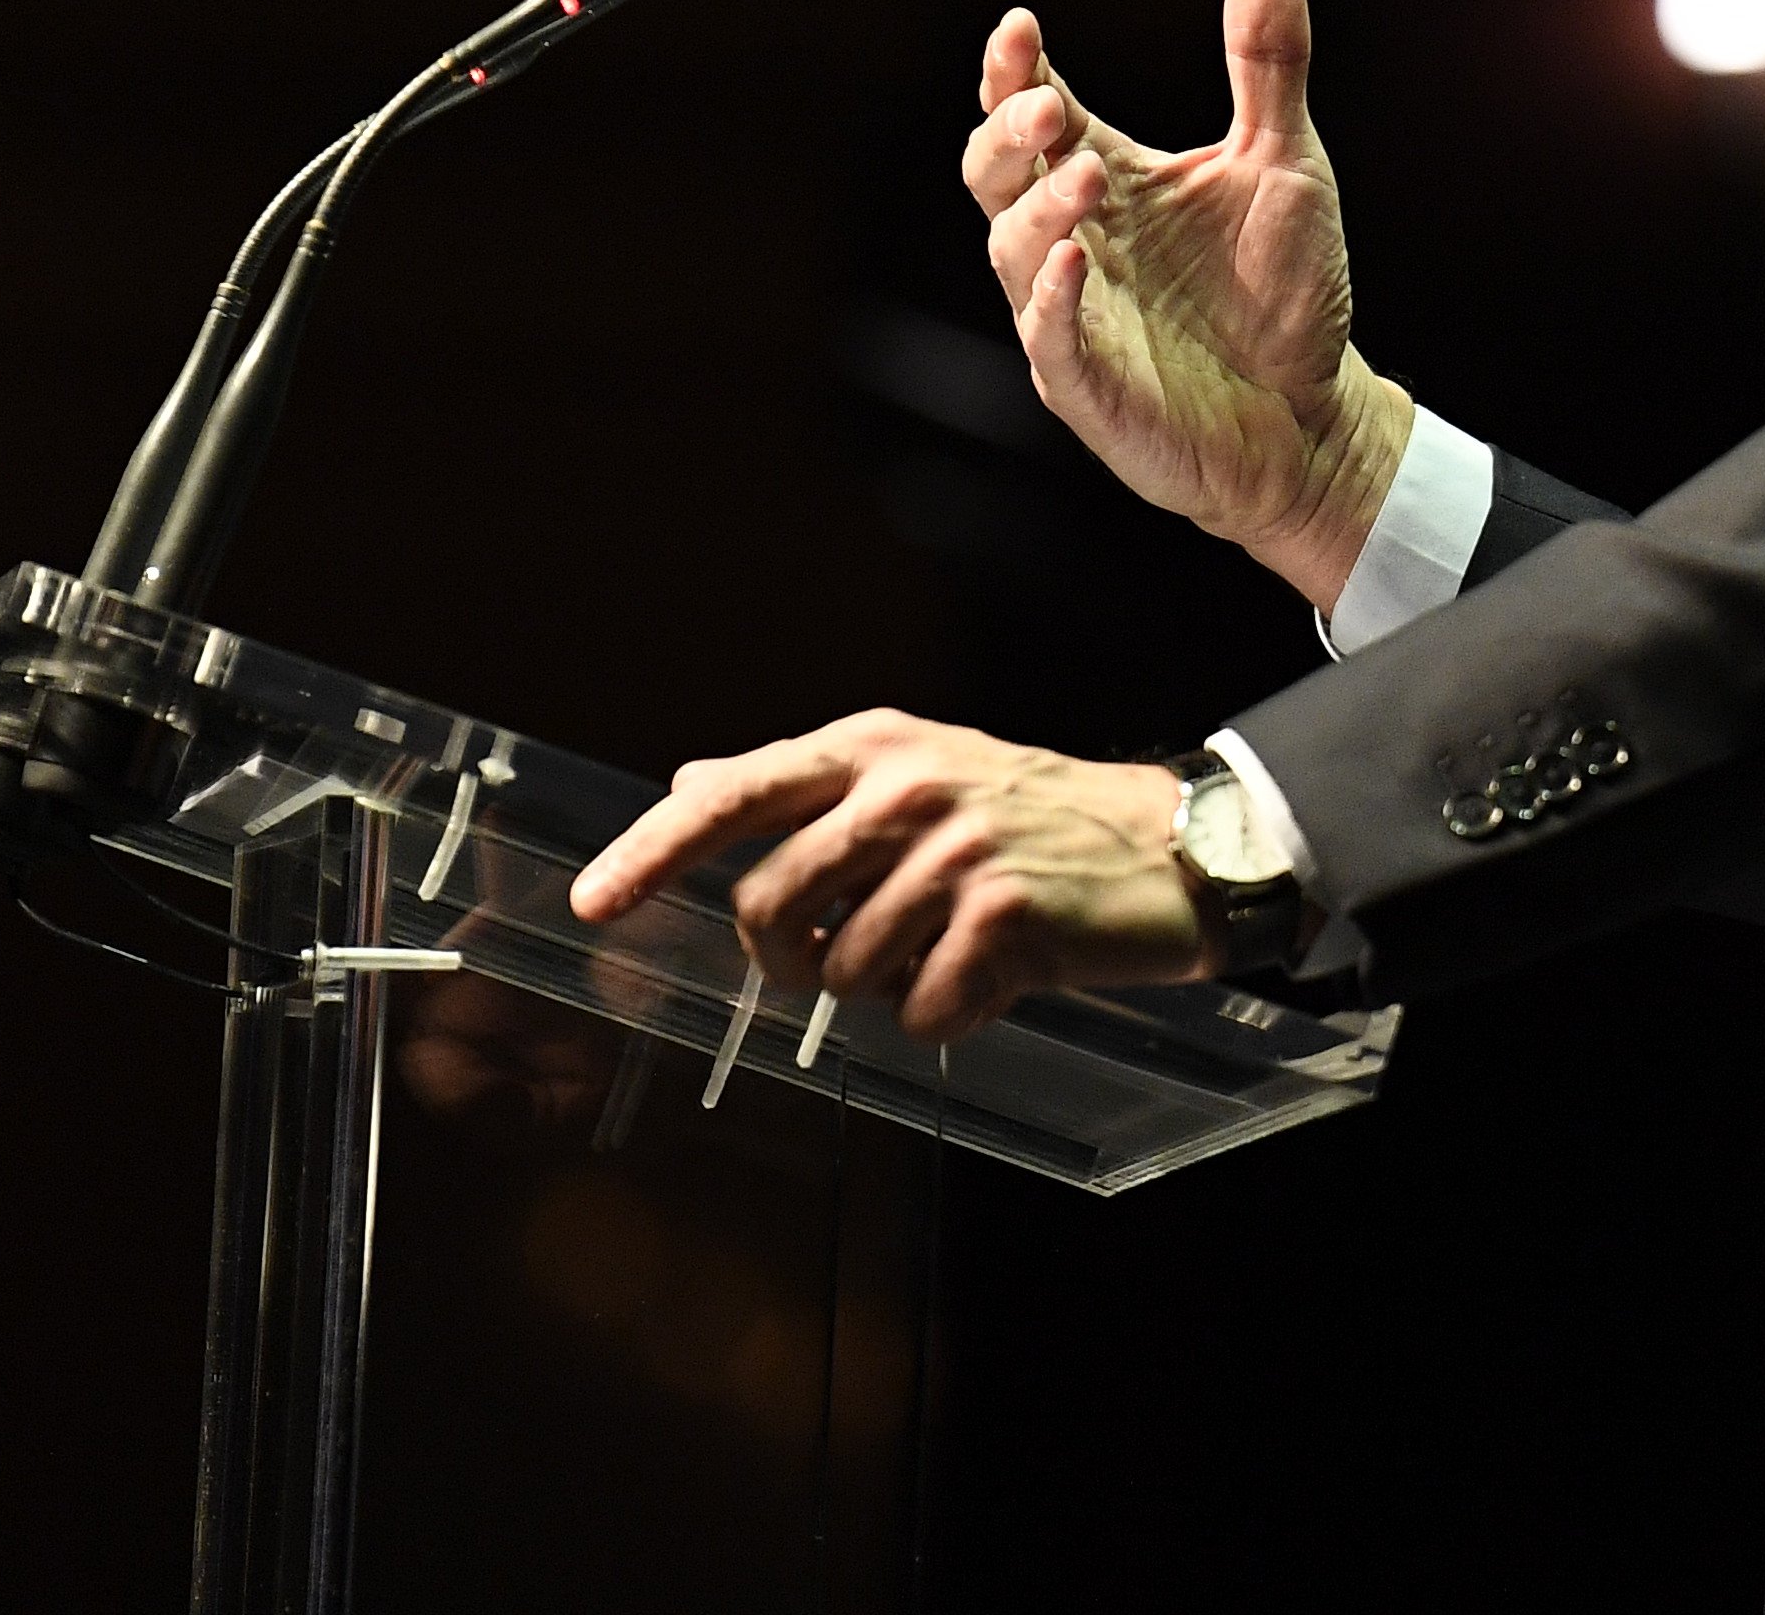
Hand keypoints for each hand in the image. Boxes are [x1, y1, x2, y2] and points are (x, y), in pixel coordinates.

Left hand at [565, 710, 1205, 1044]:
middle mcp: (903, 787)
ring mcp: (953, 849)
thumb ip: (802, 786)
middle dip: (793, 959)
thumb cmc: (1030, 815)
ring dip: (885, 988)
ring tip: (946, 952)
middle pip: (769, 908)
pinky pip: (917, 1013)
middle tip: (848, 957)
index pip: (732, 796)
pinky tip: (992, 979)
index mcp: (871, 746)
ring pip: (841, 972)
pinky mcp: (1000, 915)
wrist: (1170, 844)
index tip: (594, 901)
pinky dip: (946, 1017)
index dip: (653, 853)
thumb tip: (689, 783)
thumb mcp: (913, 769)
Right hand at [961, 0, 1412, 608]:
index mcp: (1107, 178)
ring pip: (1014, 251)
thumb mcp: (1285, 159)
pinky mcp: (1088, 385)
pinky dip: (1056, 300)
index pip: (1033, 112)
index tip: (1022, 28)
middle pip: (994, 173)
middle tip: (1044, 104)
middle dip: (1005, 133)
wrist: (1312, 416)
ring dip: (1041, 209)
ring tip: (1092, 174)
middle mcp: (1075, 239)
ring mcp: (1073, 314)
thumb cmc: (1284, 290)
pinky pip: (1049, 339)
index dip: (1012, 70)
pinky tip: (1080, 263)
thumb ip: (1268, 61)